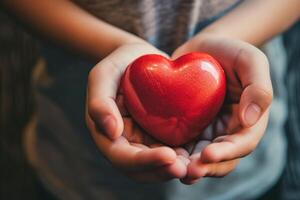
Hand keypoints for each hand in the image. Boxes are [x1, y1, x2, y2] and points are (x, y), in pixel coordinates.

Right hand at [86, 42, 187, 181]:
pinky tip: (198, 154)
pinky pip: (171, 152)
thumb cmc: (120, 63)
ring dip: (174, 170)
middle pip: (141, 169)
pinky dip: (183, 158)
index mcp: (107, 134)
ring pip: (157, 166)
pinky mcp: (160, 135)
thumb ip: (99, 101)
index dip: (143, 161)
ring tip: (194, 166)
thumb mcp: (104, 75)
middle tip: (185, 168)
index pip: (121, 156)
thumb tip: (110, 133)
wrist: (141, 58)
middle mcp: (125, 142)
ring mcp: (144, 141)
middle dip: (162, 171)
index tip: (167, 155)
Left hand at [172, 35, 272, 183]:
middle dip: (205, 167)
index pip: (242, 143)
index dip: (227, 152)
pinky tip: (162, 157)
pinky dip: (175, 155)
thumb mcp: (250, 60)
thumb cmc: (229, 51)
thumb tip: (250, 121)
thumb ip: (258, 88)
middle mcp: (228, 130)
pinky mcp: (188, 127)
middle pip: (221, 158)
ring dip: (189, 167)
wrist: (202, 48)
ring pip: (200, 158)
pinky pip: (183, 145)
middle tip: (187, 172)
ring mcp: (207, 131)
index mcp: (248, 120)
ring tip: (175, 170)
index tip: (208, 154)